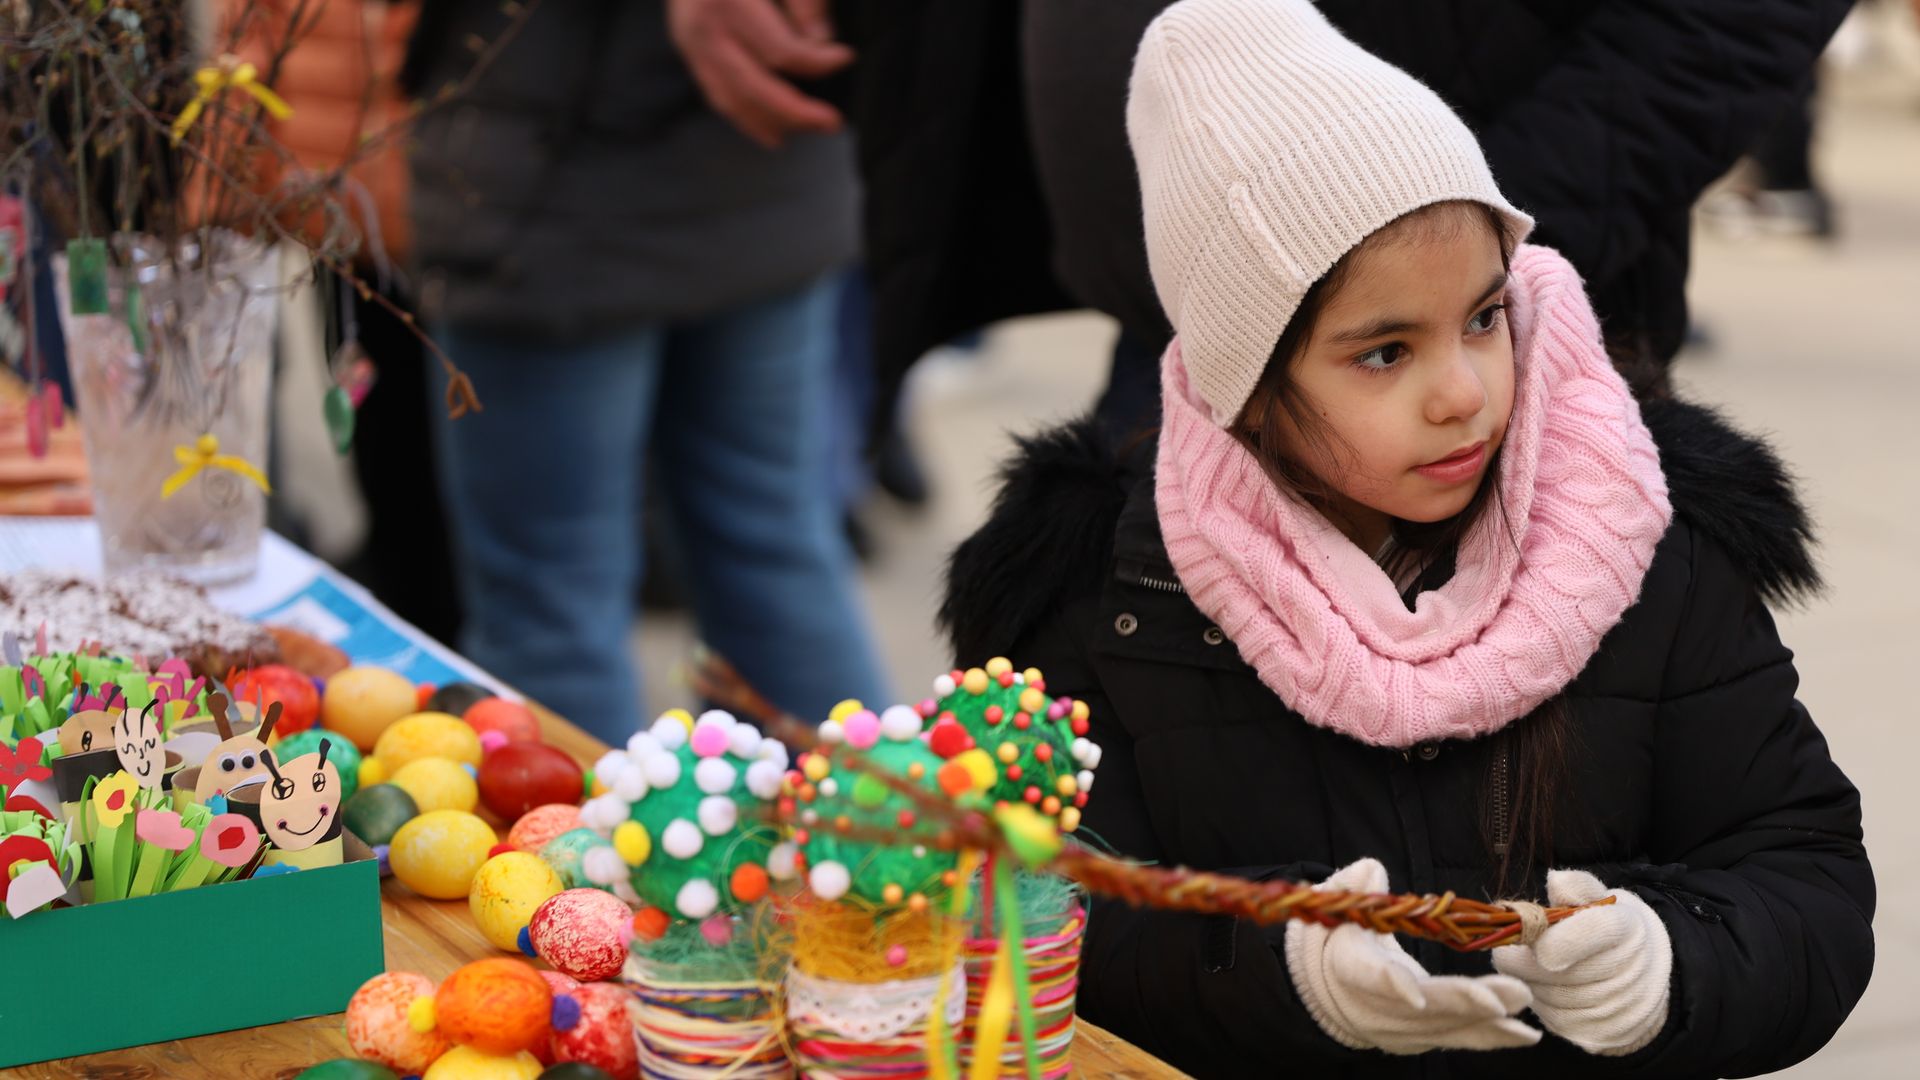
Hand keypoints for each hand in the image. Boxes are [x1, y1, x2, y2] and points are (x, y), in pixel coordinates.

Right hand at [666, 0, 853, 147]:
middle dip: (796, 110)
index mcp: (728, 1)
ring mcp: (690, 42)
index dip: (817, 61)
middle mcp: (704, 26)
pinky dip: (746, 118)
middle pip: (753, 85)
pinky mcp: (688, 51)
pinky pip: (716, 95)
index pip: (779, 49)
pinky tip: (774, 133)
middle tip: (833, 122)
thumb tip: (821, 38)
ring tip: (812, 129)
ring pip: (732, 98)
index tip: (846, 57)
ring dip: (773, 122)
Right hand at [1285, 858, 1541, 1053]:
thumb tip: (1373, 872)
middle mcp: (1373, 1006)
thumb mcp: (1336, 905)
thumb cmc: (1340, 935)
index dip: (1390, 985)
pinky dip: (1492, 1036)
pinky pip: (1457, 1039)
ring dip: (1486, 1018)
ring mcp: (1398, 1029)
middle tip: (1500, 999)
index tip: (1417, 995)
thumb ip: (1354, 885)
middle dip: (1460, 1003)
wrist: (1330, 987)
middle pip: (1420, 1008)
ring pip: (1445, 1027)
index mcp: (1349, 966)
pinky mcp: (1420, 1040)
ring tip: (1522, 1002)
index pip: (1367, 977)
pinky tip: (1525, 1034)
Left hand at [1492, 870, 1671, 1055]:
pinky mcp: (1598, 1034)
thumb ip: (1578, 886)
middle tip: (1520, 949)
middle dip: (1526, 959)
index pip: (1586, 933)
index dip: (1551, 937)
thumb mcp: (1602, 899)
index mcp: (1626, 929)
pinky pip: (1553, 1019)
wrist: (1645, 976)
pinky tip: (1548, 988)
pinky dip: (1541, 1003)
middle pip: (1554, 970)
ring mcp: (1614, 1008)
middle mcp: (1626, 972)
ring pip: (1546, 995)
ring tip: (1535, 967)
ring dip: (1529, 981)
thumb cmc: (1611, 930)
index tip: (1530, 937)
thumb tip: (1556, 881)